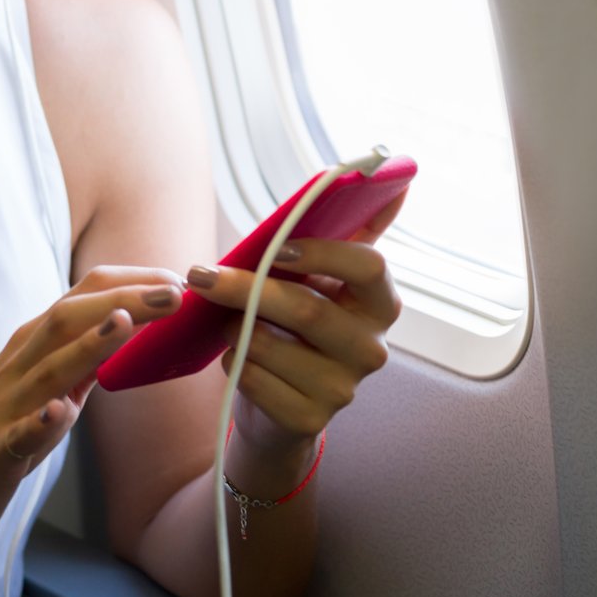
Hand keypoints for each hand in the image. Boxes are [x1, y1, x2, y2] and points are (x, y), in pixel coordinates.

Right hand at [0, 266, 183, 552]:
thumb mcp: (45, 389)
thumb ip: (80, 361)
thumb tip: (127, 331)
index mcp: (32, 348)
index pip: (82, 299)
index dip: (130, 284)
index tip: (176, 281)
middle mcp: (18, 366)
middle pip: (69, 318)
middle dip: (123, 299)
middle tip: (176, 290)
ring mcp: (5, 407)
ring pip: (48, 368)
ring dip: (88, 344)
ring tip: (126, 323)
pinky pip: (17, 435)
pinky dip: (39, 422)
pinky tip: (61, 413)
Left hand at [186, 192, 405, 458]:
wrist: (282, 402)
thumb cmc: (300, 324)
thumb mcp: (326, 275)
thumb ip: (353, 228)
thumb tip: (397, 175)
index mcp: (382, 303)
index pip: (369, 266)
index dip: (323, 252)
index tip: (277, 248)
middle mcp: (372, 348)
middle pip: (308, 310)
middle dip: (246, 288)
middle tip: (200, 273)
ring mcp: (345, 390)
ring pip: (272, 346)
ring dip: (235, 329)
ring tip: (228, 321)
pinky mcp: (311, 421)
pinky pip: (254, 380)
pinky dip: (234, 363)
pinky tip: (238, 357)